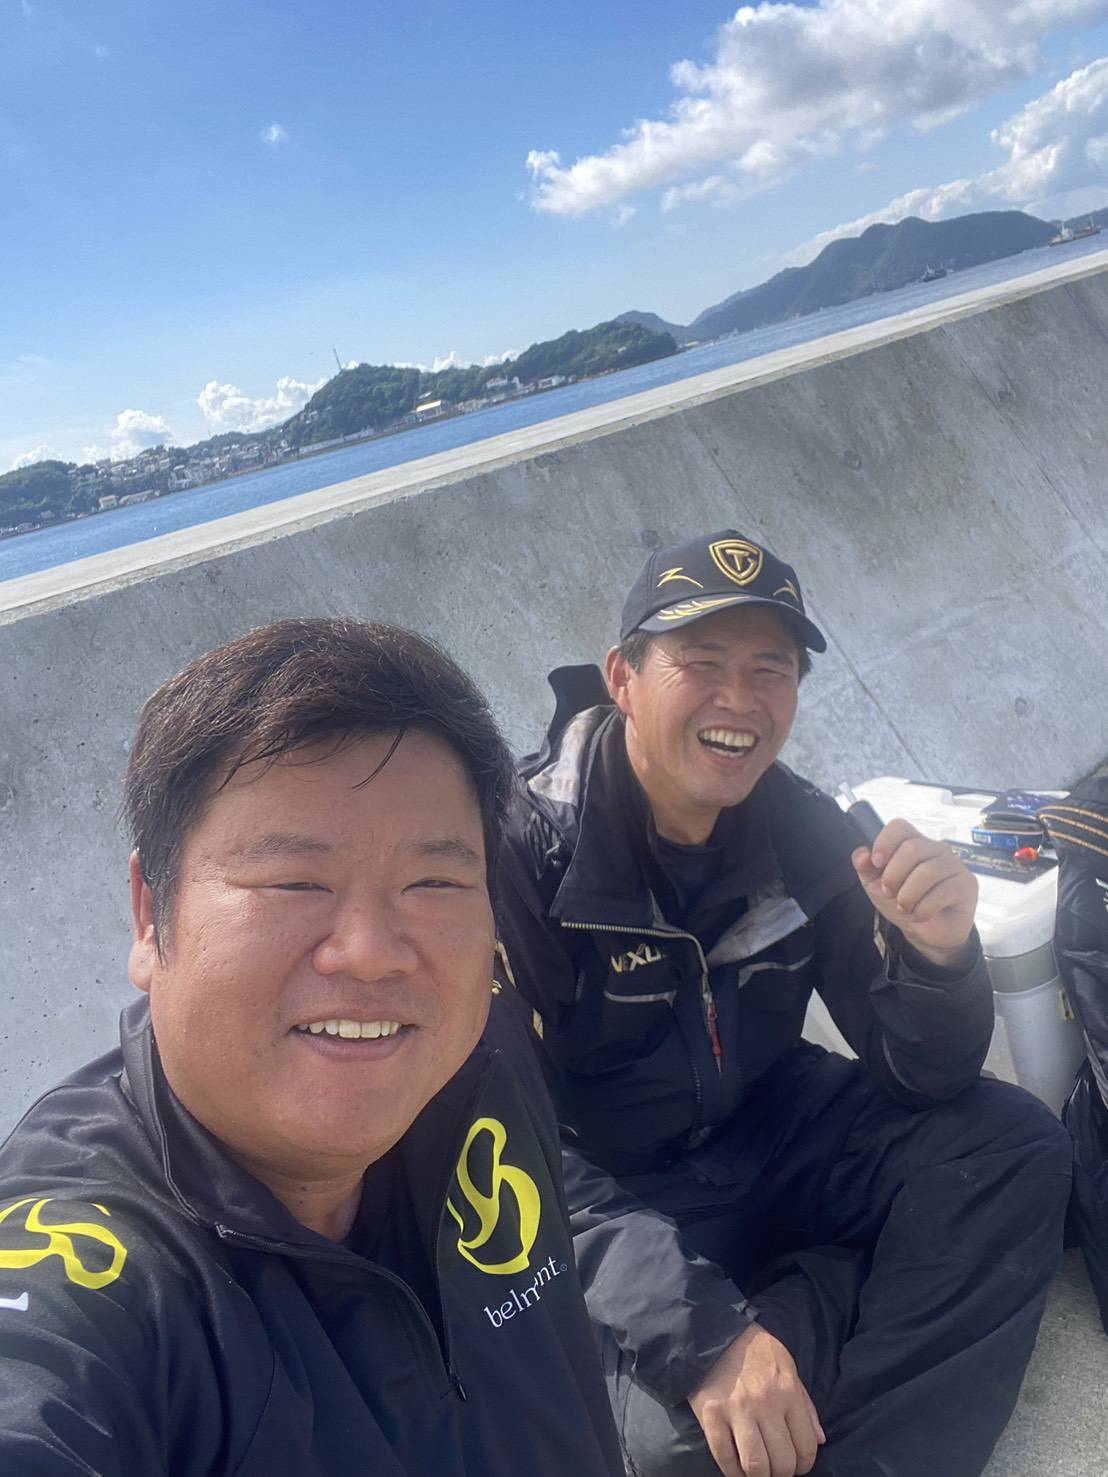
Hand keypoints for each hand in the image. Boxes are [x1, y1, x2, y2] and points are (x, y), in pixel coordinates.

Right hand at [687, 1324, 823, 1476]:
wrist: (713, 1332)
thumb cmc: (755, 1352)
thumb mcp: (787, 1367)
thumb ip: (804, 1405)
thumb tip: (819, 1440)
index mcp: (788, 1391)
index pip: (806, 1446)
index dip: (804, 1465)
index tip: (796, 1465)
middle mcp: (765, 1403)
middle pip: (782, 1463)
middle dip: (782, 1474)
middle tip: (777, 1470)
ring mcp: (736, 1410)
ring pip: (755, 1467)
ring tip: (759, 1472)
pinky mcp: (711, 1415)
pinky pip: (725, 1458)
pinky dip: (733, 1473)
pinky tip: (738, 1470)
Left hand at [852, 818, 977, 968]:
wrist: (926, 933)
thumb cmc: (903, 903)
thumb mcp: (876, 885)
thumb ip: (866, 867)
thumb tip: (862, 855)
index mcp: (913, 843)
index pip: (900, 826)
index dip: (885, 842)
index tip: (876, 863)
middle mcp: (936, 849)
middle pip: (912, 848)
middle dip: (893, 876)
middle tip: (890, 893)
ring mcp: (954, 865)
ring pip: (927, 871)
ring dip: (908, 895)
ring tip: (905, 907)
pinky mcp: (967, 884)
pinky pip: (943, 891)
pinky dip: (924, 908)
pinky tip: (920, 915)